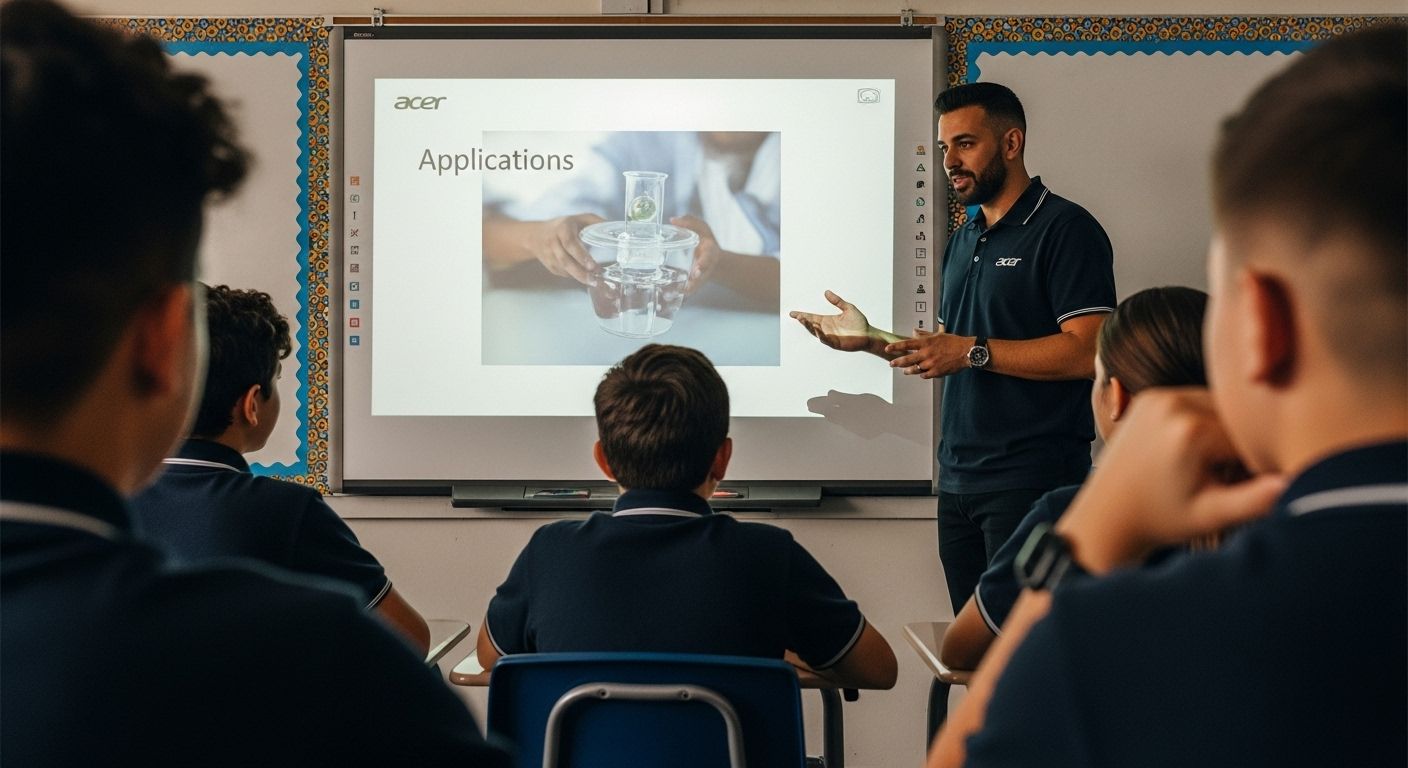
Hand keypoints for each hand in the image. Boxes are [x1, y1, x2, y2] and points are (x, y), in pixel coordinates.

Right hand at [527, 213, 603, 284]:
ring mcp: (549, 256)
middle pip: (565, 260)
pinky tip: (584, 278)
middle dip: (580, 273)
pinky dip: (573, 277)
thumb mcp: (580, 218)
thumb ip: (596, 222)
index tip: (592, 266)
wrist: (536, 235)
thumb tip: (616, 229)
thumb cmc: (564, 226)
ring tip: (594, 282)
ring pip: (564, 269)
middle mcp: (553, 242)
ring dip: (579, 277)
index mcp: (562, 229)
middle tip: (595, 280)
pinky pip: (562, 273)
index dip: (581, 256)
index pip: (570, 243)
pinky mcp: (549, 265)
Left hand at [671, 215, 719, 293]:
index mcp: (710, 253)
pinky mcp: (692, 284)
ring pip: (692, 288)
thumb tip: (672, 220)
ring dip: (683, 293)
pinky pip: (685, 292)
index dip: (702, 265)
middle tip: (687, 289)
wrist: (714, 260)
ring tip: (670, 295)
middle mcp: (705, 268)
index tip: (697, 271)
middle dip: (694, 284)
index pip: (707, 259)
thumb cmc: (705, 242)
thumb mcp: (702, 228)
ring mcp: (698, 279)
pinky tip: (666, 298)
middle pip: (700, 279)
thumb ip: (690, 222)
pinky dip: (677, 295)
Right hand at [789, 290, 876, 352]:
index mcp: (827, 320)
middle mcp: (827, 329)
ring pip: (816, 332)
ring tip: (804, 320)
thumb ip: (837, 301)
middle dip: (803, 321)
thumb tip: (826, 292)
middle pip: (811, 325)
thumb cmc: (859, 323)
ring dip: (809, 327)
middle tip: (797, 316)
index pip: (812, 317)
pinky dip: (821, 335)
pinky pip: (826, 340)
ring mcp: (830, 337)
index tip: (793, 313)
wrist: (869, 334)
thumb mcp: (848, 308)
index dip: (802, 315)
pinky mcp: (836, 343)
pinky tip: (817, 329)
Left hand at [885, 330, 970, 377]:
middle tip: (891, 363)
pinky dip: (922, 374)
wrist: (966, 351)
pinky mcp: (936, 372)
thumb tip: (914, 331)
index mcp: (926, 343)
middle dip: (897, 362)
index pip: (906, 344)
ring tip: (905, 371)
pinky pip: (924, 375)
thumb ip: (924, 334)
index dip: (895, 347)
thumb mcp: (937, 335)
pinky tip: (921, 373)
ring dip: (908, 370)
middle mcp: (926, 353)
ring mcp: (930, 364)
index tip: (888, 349)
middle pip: (907, 359)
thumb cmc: (953, 342)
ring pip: (914, 369)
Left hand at [1056, 388, 1286, 573]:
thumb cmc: (1163, 519)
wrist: (1109, 512)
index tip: (1234, 485)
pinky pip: (1195, 403)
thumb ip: (1255, 500)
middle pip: (1235, 417)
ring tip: (1207, 466)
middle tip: (1221, 477)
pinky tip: (1192, 453)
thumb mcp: (1212, 515)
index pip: (1251, 437)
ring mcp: (1158, 396)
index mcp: (1191, 431)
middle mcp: (1173, 403)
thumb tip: (1294, 482)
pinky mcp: (1150, 396)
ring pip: (1218, 407)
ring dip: (1223, 431)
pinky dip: (1204, 423)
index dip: (1255, 463)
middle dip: (1239, 444)